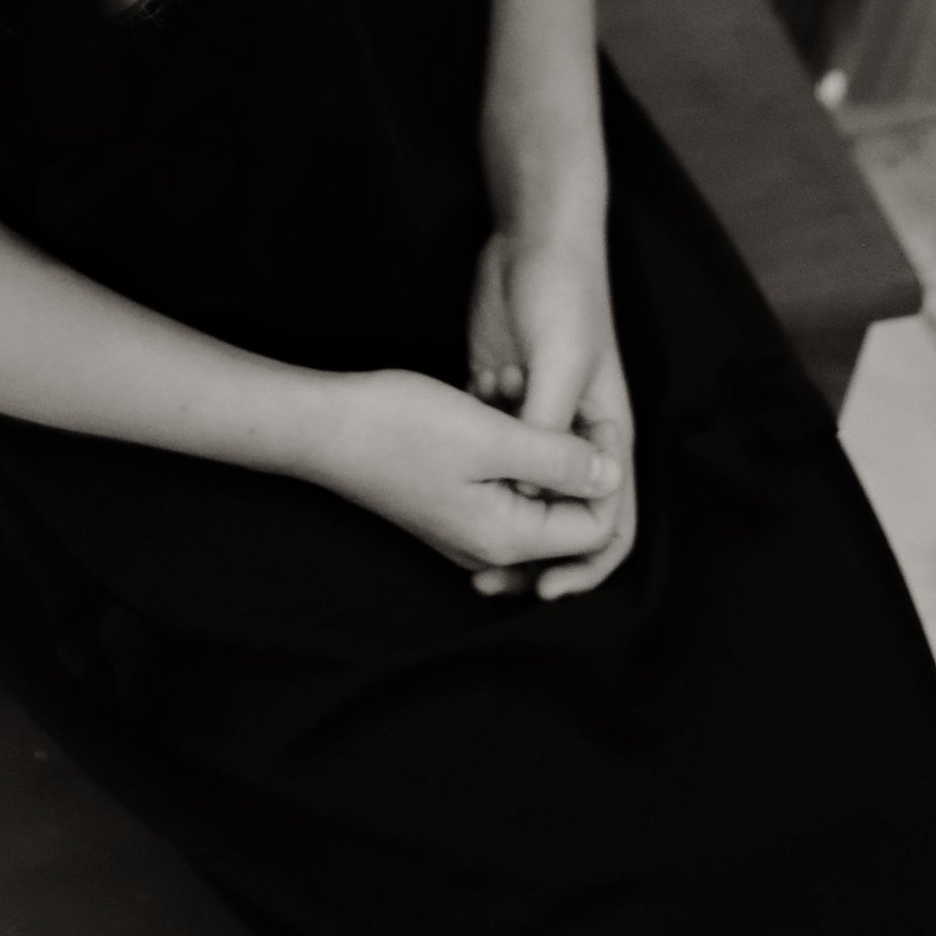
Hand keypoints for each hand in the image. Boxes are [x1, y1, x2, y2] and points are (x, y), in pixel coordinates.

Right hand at [307, 366, 623, 581]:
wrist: (323, 425)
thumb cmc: (400, 426)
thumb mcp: (490, 436)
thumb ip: (558, 460)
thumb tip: (611, 477)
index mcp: (508, 538)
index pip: (597, 527)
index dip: (604, 469)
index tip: (589, 411)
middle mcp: (492, 547)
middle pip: (568, 511)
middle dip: (566, 450)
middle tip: (536, 394)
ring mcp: (470, 529)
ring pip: (536, 489)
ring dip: (535, 440)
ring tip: (504, 388)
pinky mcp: (453, 505)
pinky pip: (507, 483)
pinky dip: (508, 444)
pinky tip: (485, 400)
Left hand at [466, 228, 637, 600]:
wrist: (535, 236)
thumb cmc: (562, 293)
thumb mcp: (558, 361)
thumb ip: (547, 429)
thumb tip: (530, 497)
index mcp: (607, 431)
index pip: (610, 517)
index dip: (584, 562)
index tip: (542, 589)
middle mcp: (575, 432)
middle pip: (563, 514)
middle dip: (531, 550)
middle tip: (485, 580)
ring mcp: (536, 415)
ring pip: (522, 485)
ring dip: (497, 502)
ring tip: (456, 524)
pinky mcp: (502, 395)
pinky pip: (491, 450)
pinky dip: (473, 458)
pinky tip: (445, 453)